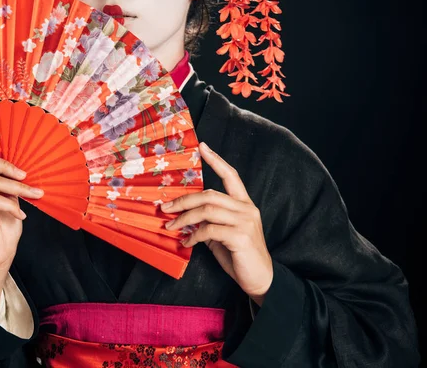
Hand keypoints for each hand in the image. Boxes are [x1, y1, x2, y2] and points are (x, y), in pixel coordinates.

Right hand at [0, 134, 43, 309]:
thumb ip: (10, 182)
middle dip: (5, 164)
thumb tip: (24, 167)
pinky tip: (22, 214)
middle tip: (25, 174)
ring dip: (19, 188)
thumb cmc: (6, 225)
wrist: (0, 254)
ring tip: (35, 195)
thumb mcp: (11, 198)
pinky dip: (13, 206)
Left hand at [162, 142, 272, 305]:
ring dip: (184, 218)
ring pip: (207, 210)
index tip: (202, 146)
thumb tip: (186, 217)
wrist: (260, 279)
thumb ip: (210, 222)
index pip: (231, 175)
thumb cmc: (240, 255)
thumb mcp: (223, 235)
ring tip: (171, 226)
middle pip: (210, 194)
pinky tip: (186, 242)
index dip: (216, 160)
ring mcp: (245, 222)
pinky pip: (209, 230)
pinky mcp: (240, 237)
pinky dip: (193, 235)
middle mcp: (247, 209)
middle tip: (166, 208)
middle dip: (184, 200)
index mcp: (244, 204)